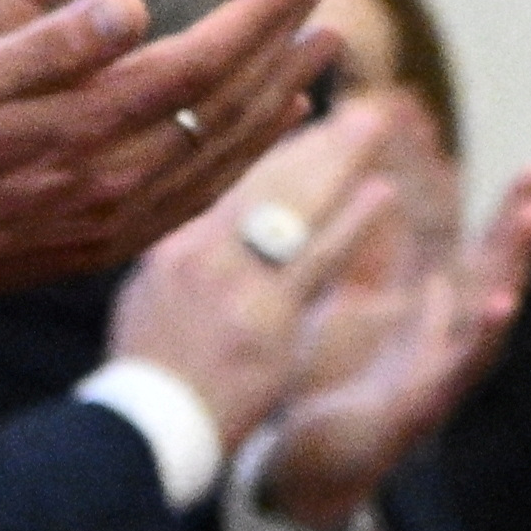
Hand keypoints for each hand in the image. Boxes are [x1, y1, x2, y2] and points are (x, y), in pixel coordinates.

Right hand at [0, 0, 347, 305]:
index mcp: (84, 128)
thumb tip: (132, 2)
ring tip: (316, 50)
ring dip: (278, 96)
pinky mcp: (106, 243)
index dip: (267, 11)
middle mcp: (116, 181)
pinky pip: (200, 193)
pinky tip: (266, 125)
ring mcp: (116, 220)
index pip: (205, 60)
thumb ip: (50, 43)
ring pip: (225, 154)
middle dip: (286, 43)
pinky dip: (243, 150)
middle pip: (231, 107)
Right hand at [114, 101, 410, 445]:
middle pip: (264, 178)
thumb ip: (182, 257)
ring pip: (296, 205)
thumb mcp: (149, 300)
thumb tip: (207, 219)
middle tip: (349, 99)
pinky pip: (320, 257)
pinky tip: (382, 193)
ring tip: (376, 123)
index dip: (269, 142)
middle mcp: (200, 253)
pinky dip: (353, 221)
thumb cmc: (151, 376)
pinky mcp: (269, 315)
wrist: (148, 430)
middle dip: (311, 135)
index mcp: (171, 247)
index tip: (299, 105)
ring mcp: (235, 281)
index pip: (227, 180)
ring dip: (340, 160)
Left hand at [255, 170, 530, 530]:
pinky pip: (456, 371)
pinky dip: (479, 337)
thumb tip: (381, 201)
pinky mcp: (420, 414)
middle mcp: (453, 351)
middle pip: (498, 282)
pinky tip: (500, 304)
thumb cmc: (335, 390)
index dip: (509, 217)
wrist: (308, 468)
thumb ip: (378, 268)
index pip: (483, 260)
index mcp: (440, 324)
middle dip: (521, 234)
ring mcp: (443, 383)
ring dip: (514, 270)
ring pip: (489, 323)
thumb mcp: (356, 314)